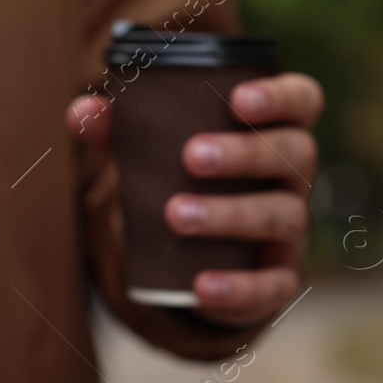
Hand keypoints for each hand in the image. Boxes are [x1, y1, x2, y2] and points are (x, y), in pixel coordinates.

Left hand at [67, 71, 322, 325]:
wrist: (200, 248)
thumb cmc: (183, 175)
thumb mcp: (155, 147)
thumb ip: (120, 127)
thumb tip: (80, 114)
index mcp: (275, 128)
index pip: (302, 100)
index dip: (280, 96)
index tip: (238, 98)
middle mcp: (294, 174)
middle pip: (295, 154)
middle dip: (246, 154)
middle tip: (190, 157)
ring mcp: (291, 226)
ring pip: (283, 216)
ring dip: (232, 214)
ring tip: (176, 215)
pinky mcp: (279, 277)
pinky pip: (274, 285)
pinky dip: (239, 287)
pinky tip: (201, 285)